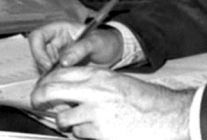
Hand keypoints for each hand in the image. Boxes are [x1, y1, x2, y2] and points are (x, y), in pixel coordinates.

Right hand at [28, 21, 122, 72]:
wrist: (115, 52)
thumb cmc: (106, 40)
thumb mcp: (96, 41)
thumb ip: (80, 49)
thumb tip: (63, 61)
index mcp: (60, 30)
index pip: (38, 36)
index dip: (37, 50)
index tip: (47, 64)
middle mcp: (55, 43)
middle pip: (38, 55)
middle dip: (44, 67)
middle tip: (57, 76)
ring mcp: (58, 57)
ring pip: (43, 67)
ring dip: (50, 76)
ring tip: (65, 80)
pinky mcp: (62, 69)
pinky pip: (52, 76)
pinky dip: (56, 81)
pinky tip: (66, 84)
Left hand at [31, 67, 193, 139]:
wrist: (168, 115)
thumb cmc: (148, 101)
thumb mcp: (120, 84)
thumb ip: (95, 86)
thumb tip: (71, 94)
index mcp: (101, 75)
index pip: (60, 73)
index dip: (46, 81)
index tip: (42, 88)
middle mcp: (94, 90)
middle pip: (51, 91)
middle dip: (39, 99)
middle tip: (38, 104)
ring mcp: (95, 111)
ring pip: (64, 118)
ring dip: (68, 123)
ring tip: (82, 123)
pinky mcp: (98, 131)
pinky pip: (79, 134)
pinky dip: (84, 135)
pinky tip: (99, 131)